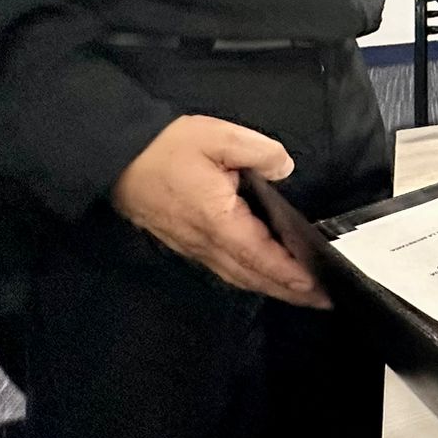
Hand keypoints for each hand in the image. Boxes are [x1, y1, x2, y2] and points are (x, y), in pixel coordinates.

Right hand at [110, 115, 327, 308]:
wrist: (115, 157)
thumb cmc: (168, 146)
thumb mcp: (219, 136)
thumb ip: (259, 152)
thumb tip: (284, 169)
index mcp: (218, 220)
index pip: (259, 255)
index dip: (288, 272)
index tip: (315, 284)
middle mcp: (205, 242)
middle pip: (251, 275)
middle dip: (288, 290)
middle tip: (322, 300)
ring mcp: (192, 246)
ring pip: (236, 275)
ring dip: (269, 287)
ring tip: (301, 293)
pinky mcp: (183, 242)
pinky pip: (223, 268)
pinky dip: (248, 276)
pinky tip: (262, 275)